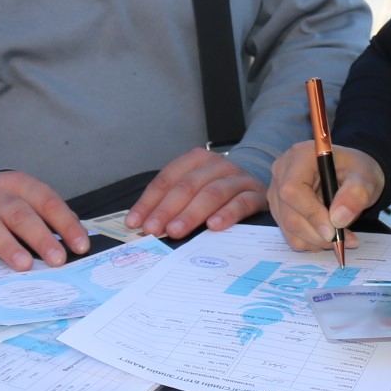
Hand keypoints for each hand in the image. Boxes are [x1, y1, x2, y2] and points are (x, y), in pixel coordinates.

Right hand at [0, 172, 87, 270]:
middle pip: (19, 213)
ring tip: (24, 264)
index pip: (46, 201)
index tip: (81, 246)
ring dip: (7, 245)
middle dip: (41, 237)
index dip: (65, 223)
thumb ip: (47, 217)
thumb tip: (78, 240)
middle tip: (57, 260)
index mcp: (17, 184)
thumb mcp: (23, 200)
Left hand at [124, 149, 266, 239]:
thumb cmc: (217, 191)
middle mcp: (217, 165)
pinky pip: (241, 203)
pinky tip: (214, 226)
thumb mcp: (193, 189)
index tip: (135, 223)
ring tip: (176, 231)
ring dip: (191, 214)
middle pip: (187, 186)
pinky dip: (227, 214)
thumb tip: (142, 225)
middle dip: (166, 209)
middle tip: (153, 230)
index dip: (149, 202)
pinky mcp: (256, 194)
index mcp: (196, 159)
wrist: (255, 185)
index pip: (167, 179)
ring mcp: (238, 178)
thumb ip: (171, 203)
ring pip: (212, 193)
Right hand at [269, 141, 384, 251]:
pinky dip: (310, 241)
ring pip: (288, 228)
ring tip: (340, 237)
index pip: (293, 189)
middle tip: (342, 240)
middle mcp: (282, 172)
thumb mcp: (365, 177)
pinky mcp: (279, 208)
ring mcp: (277, 191)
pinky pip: (289, 233)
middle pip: (288, 213)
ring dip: (315, 241)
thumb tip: (338, 220)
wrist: (350, 173)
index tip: (333, 232)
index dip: (311, 214)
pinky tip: (327, 235)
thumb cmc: (355, 171)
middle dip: (316, 234)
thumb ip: (356, 194)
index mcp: (300, 156)